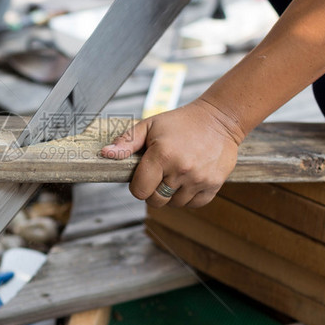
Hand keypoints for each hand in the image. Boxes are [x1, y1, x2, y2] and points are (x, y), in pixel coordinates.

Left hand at [100, 99, 242, 207]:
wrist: (219, 120)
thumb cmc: (181, 122)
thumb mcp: (150, 125)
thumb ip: (126, 142)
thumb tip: (105, 154)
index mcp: (162, 155)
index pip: (139, 191)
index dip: (138, 185)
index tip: (144, 175)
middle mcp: (181, 169)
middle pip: (156, 201)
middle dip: (153, 191)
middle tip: (159, 174)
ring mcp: (199, 179)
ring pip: (175, 204)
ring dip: (171, 194)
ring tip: (176, 174)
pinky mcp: (214, 185)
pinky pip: (194, 204)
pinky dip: (188, 197)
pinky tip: (188, 180)